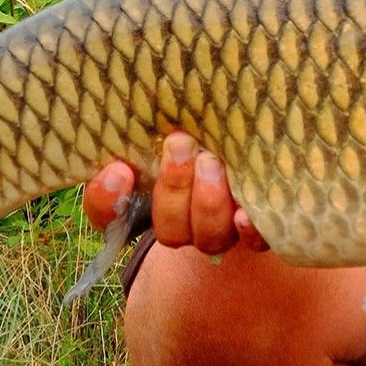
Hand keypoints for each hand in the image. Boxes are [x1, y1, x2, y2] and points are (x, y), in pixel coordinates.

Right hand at [81, 130, 268, 254]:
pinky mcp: (258, 230)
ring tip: (212, 163)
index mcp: (145, 200)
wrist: (254, 136)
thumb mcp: (169, 123)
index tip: (119, 170)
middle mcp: (183, 225)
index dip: (107, 201)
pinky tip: (246, 213)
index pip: (110, 215)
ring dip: (207, 203)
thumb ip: (142, 129)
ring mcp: (220, 231)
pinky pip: (254, 242)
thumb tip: (119, 142)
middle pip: (169, 230)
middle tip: (180, 144)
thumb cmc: (201, 127)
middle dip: (173, 188)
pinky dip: (249, 230)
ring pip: (208, 237)